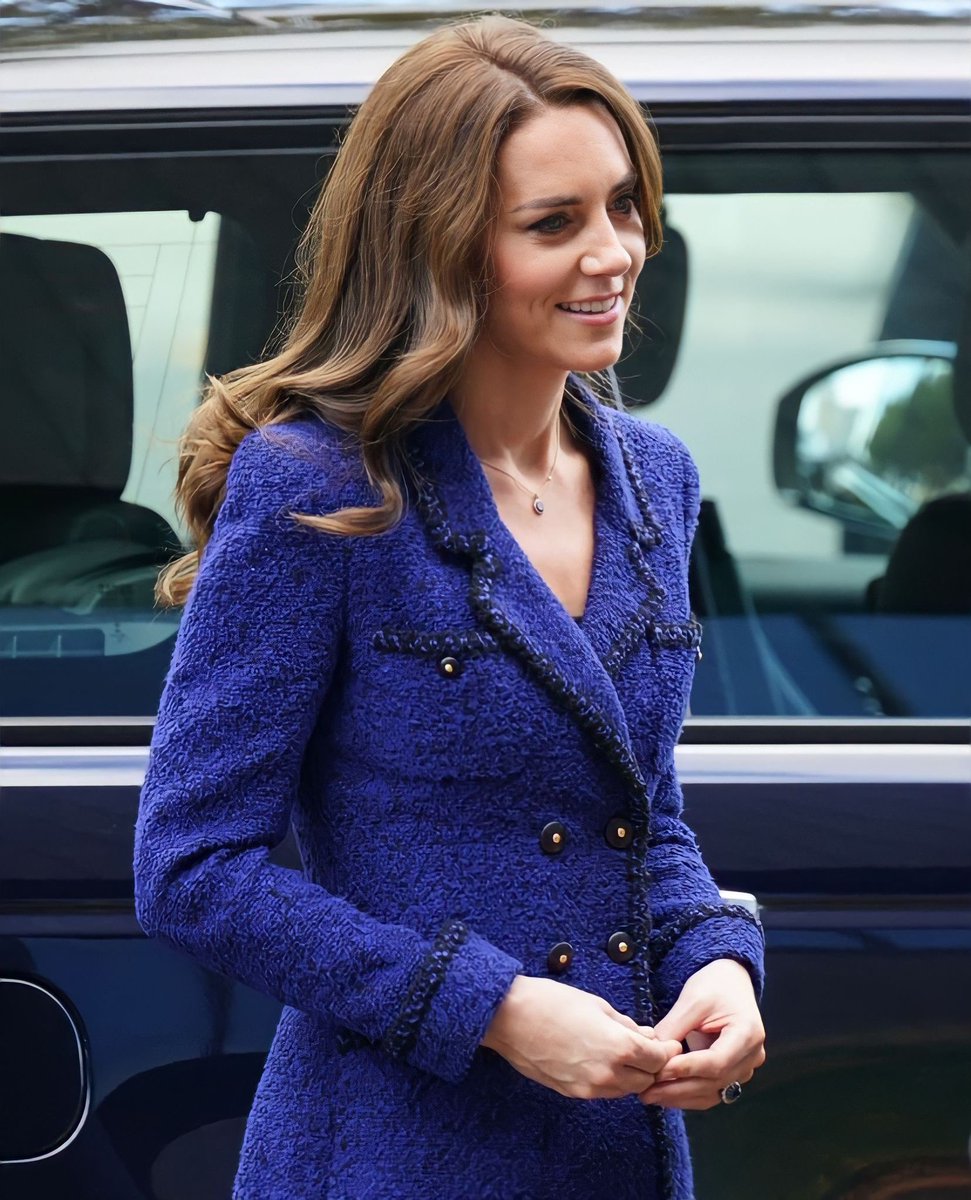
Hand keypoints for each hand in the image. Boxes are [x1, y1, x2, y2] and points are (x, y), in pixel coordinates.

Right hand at [482, 975, 682, 1099]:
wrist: (510, 1018)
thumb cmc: (552, 1002)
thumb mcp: (597, 1005)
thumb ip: (626, 1025)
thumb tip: (646, 1035)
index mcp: (619, 1048)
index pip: (658, 1060)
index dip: (665, 1051)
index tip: (667, 1043)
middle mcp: (608, 1074)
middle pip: (646, 1080)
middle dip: (650, 1065)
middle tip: (646, 1047)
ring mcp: (589, 1088)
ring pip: (625, 1090)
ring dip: (631, 1075)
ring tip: (621, 1052)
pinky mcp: (572, 1093)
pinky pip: (603, 1092)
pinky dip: (610, 1080)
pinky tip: (600, 1060)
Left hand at [637, 958, 765, 1109]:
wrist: (731, 982)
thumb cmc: (715, 985)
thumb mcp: (692, 1000)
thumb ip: (673, 1028)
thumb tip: (651, 1055)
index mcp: (748, 1033)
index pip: (716, 1061)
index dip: (686, 1069)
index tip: (658, 1071)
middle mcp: (752, 1056)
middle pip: (714, 1082)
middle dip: (677, 1088)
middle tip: (646, 1091)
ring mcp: (745, 1068)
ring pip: (711, 1092)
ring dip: (679, 1097)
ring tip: (650, 1095)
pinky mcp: (733, 1074)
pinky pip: (711, 1091)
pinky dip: (687, 1095)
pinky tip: (664, 1093)